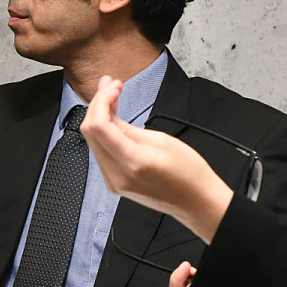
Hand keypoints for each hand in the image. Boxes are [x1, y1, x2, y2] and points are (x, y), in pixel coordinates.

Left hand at [79, 76, 234, 242]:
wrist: (196, 201)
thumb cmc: (189, 174)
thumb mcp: (161, 140)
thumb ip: (128, 127)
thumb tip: (109, 110)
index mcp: (131, 163)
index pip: (99, 126)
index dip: (102, 100)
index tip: (114, 86)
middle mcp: (117, 176)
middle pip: (90, 132)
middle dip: (98, 104)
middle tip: (111, 85)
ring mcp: (114, 182)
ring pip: (93, 141)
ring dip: (99, 116)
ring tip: (112, 96)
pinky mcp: (115, 183)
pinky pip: (101, 152)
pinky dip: (103, 132)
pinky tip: (112, 118)